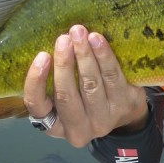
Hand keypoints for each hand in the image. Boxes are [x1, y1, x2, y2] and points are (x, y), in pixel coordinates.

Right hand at [23, 25, 148, 146]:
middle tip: (63, 39)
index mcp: (55, 126)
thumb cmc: (86, 100)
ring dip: (84, 56)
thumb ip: (54, 81)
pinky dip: (104, 56)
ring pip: (90, 84)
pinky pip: (112, 77)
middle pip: (66, 95)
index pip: (37, 106)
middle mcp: (78, 129)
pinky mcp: (124, 105)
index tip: (42, 55)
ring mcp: (103, 119)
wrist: (127, 113)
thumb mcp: (65, 100)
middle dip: (64, 63)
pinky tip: (97, 40)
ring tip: (79, 33)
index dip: (36, 81)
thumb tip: (51, 46)